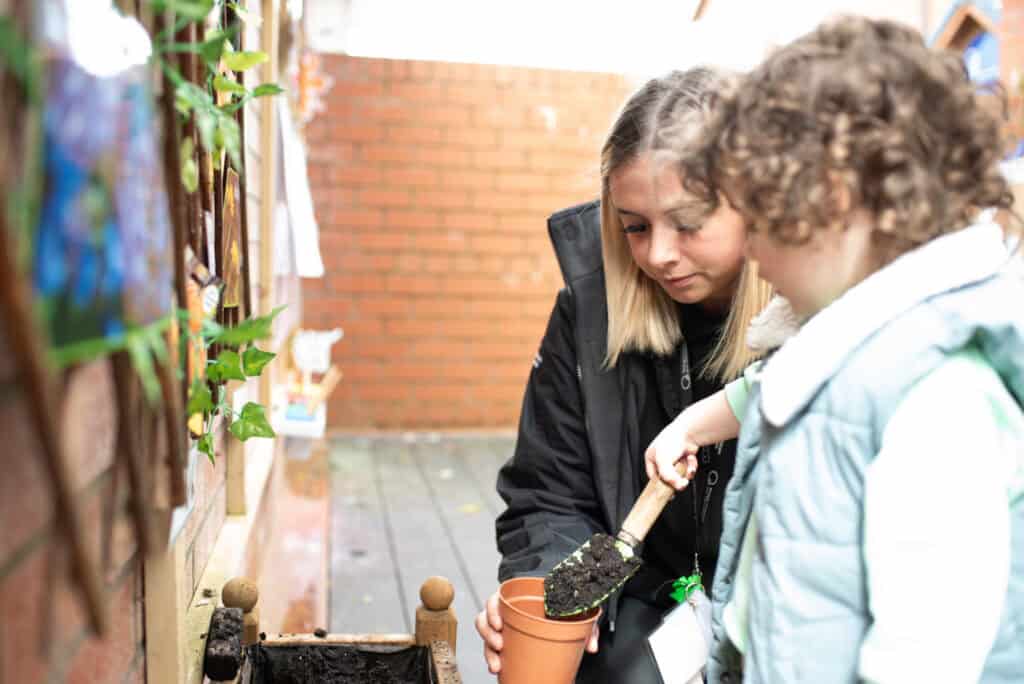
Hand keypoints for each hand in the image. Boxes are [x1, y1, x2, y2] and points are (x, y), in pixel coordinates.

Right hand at [477, 589, 600, 673]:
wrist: (561, 612)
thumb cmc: (564, 607)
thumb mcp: (576, 612)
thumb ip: (586, 627)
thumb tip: (591, 646)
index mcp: (518, 598)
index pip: (496, 599)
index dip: (492, 610)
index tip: (499, 623)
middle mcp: (507, 612)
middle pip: (485, 618)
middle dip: (488, 633)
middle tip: (499, 645)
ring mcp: (505, 627)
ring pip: (487, 636)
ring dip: (488, 650)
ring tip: (497, 664)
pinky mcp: (506, 642)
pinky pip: (492, 649)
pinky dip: (492, 659)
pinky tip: (498, 668)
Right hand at [645, 420, 698, 490]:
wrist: (689, 431)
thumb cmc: (672, 440)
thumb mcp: (664, 462)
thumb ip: (668, 477)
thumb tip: (677, 487)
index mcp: (651, 457)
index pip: (653, 477)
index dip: (661, 485)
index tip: (668, 492)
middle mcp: (662, 458)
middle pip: (668, 478)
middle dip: (676, 478)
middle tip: (680, 480)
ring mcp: (674, 459)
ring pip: (680, 475)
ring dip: (685, 472)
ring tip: (686, 466)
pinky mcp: (684, 459)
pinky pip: (688, 469)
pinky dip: (691, 466)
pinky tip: (690, 460)